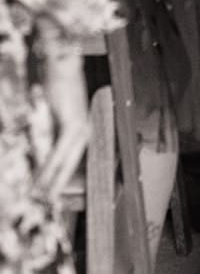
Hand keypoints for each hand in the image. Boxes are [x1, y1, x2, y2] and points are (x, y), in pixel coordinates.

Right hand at [39, 45, 88, 198]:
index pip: (73, 163)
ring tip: (39, 198)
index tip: (51, 198)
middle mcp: (86, 133)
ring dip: (50, 183)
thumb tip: (42, 157)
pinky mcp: (73, 126)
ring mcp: (82, 130)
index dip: (62, 182)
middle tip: (44, 205)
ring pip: (65, 164)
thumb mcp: (53, 118)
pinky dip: (49, 168)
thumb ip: (50, 137)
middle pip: (71, 168)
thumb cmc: (58, 89)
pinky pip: (59, 153)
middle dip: (57, 189)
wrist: (62, 67)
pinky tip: (41, 180)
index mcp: (83, 133)